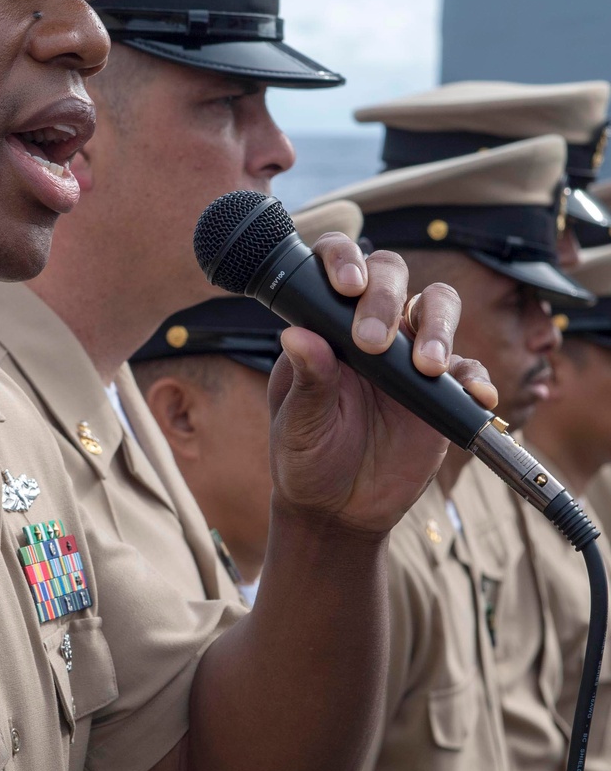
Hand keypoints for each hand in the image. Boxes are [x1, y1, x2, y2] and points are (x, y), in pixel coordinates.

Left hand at [266, 235, 495, 533]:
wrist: (340, 510)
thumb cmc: (307, 459)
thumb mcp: (299, 425)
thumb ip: (307, 382)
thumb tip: (296, 335)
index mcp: (326, 327)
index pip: (337, 270)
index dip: (343, 260)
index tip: (347, 285)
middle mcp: (370, 329)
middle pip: (392, 275)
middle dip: (387, 297)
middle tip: (373, 342)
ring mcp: (409, 354)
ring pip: (437, 306)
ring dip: (439, 327)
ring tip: (430, 367)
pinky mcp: (442, 390)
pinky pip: (468, 369)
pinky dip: (474, 378)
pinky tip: (473, 396)